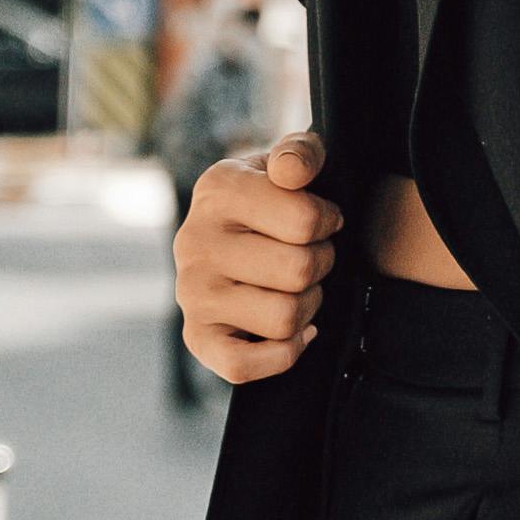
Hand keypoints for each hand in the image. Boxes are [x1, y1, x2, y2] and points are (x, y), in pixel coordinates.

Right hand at [176, 129, 341, 383]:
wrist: (237, 235)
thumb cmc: (274, 198)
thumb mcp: (290, 161)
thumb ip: (300, 152)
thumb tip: (292, 170)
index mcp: (218, 188)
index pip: (304, 220)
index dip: (329, 222)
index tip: (322, 220)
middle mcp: (193, 240)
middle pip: (298, 271)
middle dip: (321, 264)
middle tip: (313, 255)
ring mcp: (190, 292)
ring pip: (283, 319)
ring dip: (308, 306)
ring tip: (299, 287)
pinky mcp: (195, 337)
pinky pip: (243, 366)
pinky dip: (283, 353)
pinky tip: (292, 330)